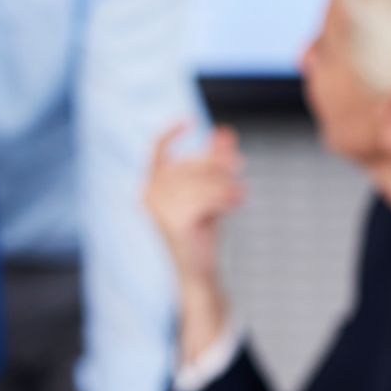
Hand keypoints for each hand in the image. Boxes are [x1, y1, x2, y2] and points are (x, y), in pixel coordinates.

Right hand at [144, 122, 244, 283]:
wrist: (199, 270)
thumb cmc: (202, 230)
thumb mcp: (208, 191)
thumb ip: (214, 161)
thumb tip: (225, 131)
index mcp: (151, 185)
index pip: (156, 151)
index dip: (170, 134)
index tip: (189, 121)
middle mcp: (149, 194)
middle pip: (189, 164)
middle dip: (216, 163)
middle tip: (240, 165)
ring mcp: (159, 208)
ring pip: (200, 182)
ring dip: (224, 184)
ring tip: (241, 192)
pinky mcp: (175, 221)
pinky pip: (206, 198)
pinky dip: (225, 197)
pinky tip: (238, 201)